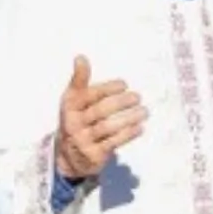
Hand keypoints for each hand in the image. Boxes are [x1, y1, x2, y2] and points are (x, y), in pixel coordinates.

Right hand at [54, 54, 144, 181]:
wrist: (68, 156)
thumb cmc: (76, 120)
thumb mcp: (73, 100)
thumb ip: (79, 79)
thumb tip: (80, 57)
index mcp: (69, 106)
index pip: (89, 94)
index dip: (108, 88)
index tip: (124, 84)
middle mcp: (73, 123)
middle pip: (101, 110)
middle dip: (121, 102)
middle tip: (138, 97)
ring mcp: (82, 140)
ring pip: (108, 127)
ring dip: (129, 118)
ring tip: (144, 111)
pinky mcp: (93, 154)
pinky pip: (113, 142)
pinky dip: (128, 134)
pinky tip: (139, 127)